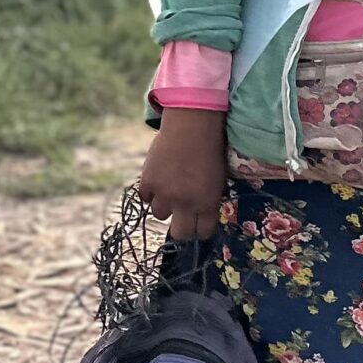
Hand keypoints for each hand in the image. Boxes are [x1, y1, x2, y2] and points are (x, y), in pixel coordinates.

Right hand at [140, 107, 227, 240]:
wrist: (191, 128)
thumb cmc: (210, 150)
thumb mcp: (217, 181)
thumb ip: (207, 200)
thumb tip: (198, 212)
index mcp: (207, 204)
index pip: (202, 232)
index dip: (199, 229)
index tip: (196, 222)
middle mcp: (186, 204)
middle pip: (180, 233)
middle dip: (181, 227)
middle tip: (180, 215)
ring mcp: (165, 194)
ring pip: (159, 214)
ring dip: (164, 204)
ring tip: (167, 190)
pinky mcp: (148, 182)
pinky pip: (145, 197)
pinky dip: (150, 191)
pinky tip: (156, 180)